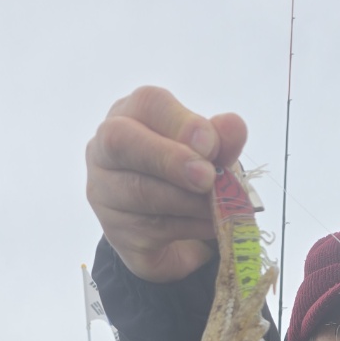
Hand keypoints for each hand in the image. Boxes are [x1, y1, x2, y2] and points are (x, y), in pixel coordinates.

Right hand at [85, 86, 247, 281]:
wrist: (178, 237)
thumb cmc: (188, 180)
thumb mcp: (210, 157)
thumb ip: (221, 141)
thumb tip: (234, 125)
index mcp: (130, 116)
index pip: (146, 103)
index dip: (179, 122)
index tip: (210, 144)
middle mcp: (105, 150)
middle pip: (121, 141)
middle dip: (168, 158)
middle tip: (207, 177)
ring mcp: (105, 192)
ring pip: (140, 190)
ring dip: (188, 200)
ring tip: (219, 206)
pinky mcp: (117, 232)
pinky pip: (154, 227)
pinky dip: (191, 226)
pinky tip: (211, 226)